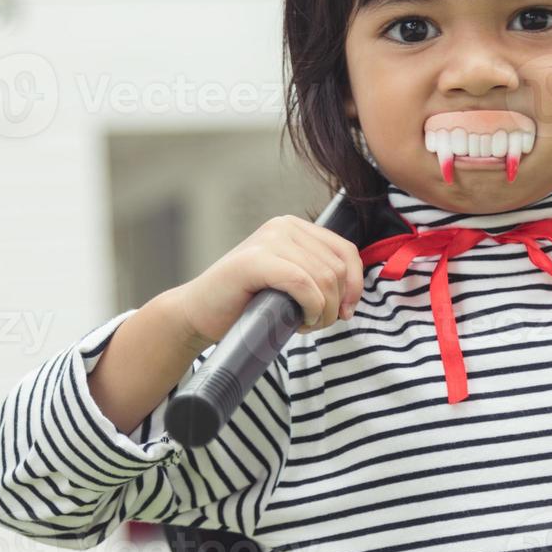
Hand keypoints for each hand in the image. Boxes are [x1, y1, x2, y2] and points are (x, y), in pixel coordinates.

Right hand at [167, 215, 363, 348]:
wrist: (197, 313)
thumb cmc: (244, 303)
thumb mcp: (288, 282)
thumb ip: (316, 275)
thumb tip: (353, 292)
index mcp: (293, 227)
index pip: (346, 251)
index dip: (354, 285)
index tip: (345, 311)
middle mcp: (282, 226)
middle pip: (337, 268)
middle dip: (334, 304)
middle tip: (315, 324)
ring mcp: (267, 240)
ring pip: (324, 278)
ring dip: (322, 311)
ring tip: (304, 325)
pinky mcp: (254, 261)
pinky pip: (302, 284)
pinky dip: (310, 307)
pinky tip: (300, 321)